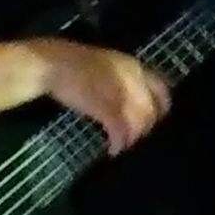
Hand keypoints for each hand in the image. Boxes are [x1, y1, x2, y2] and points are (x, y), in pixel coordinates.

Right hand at [41, 40, 170, 155]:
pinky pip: (120, 130)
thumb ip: (125, 82)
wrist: (51, 64)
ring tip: (122, 147)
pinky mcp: (105, 107)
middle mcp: (132, 79)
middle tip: (135, 139)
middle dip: (145, 129)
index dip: (162, 108)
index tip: (155, 120)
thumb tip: (137, 103)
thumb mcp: (108, 67)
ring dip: (132, 139)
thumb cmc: (75, 66)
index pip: (162, 90)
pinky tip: (113, 150)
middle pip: (151, 111)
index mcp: (134, 66)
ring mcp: (120, 93)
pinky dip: (118, 143)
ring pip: (138, 123)